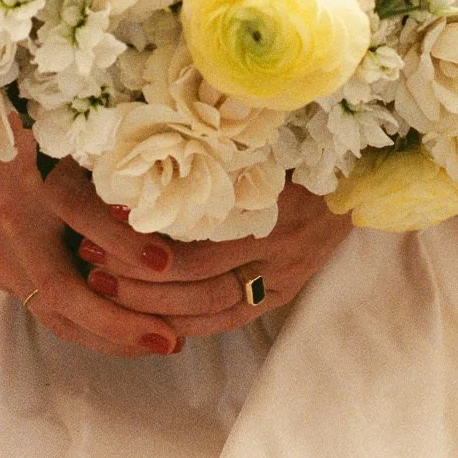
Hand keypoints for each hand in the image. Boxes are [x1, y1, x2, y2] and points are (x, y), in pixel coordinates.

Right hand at [0, 128, 182, 357]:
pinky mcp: (7, 277)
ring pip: (54, 315)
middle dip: (116, 321)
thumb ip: (119, 170)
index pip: (76, 211)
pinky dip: (93, 331)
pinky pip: (51, 315)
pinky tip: (131, 339)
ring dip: (108, 337)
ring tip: (159, 344)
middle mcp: (12, 225)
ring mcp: (4, 258)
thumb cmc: (48, 143)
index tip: (166, 262)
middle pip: (59, 288)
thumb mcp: (84, 146)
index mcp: (30, 178)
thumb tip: (175, 199)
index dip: (120, 239)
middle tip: (168, 339)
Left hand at [46, 160, 351, 339]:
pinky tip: (151, 317)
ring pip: (209, 307)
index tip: (102, 217)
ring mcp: (285, 275)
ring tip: (105, 290)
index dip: (145, 239)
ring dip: (153, 304)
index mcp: (272, 204)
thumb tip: (149, 139)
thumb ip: (219, 146)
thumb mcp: (266, 136)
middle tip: (90, 264)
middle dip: (137, 278)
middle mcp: (279, 248)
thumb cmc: (309, 141)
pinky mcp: (285, 292)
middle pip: (196, 279)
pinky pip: (231, 318)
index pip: (197, 240)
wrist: (368, 172)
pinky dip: (190, 322)